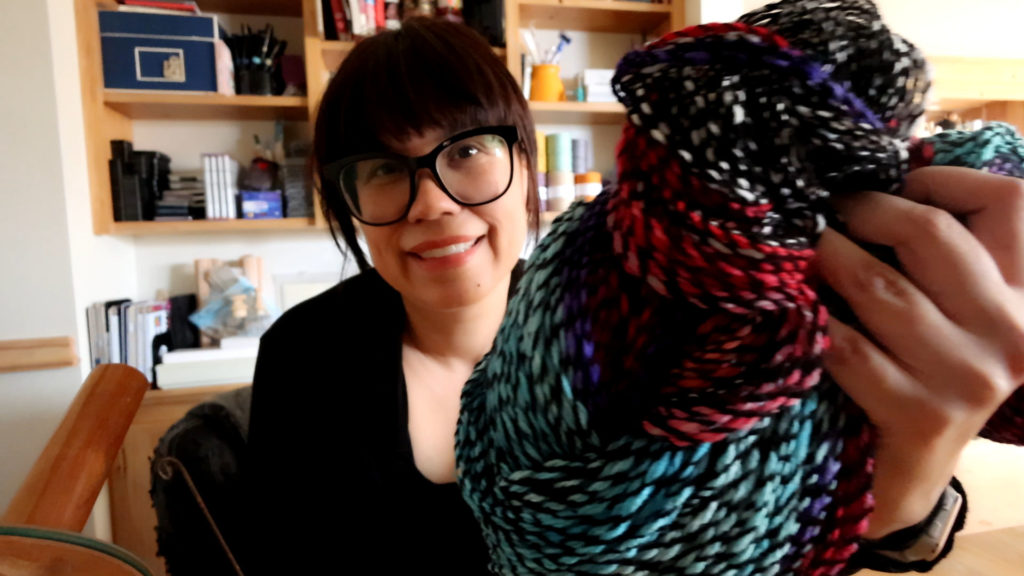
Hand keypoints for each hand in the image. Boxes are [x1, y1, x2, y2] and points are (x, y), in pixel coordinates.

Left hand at [816, 166, 1023, 537]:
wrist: (903, 474)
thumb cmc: (915, 371)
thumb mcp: (944, 307)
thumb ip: (931, 249)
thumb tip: (877, 173)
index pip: (1008, 202)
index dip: (941, 178)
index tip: (890, 184)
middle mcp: (1012, 332)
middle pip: (932, 233)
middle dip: (863, 211)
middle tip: (823, 210)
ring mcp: (971, 376)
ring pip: (879, 286)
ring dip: (825, 260)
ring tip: (796, 251)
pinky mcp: (922, 414)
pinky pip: (846, 346)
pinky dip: (810, 323)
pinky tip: (790, 310)